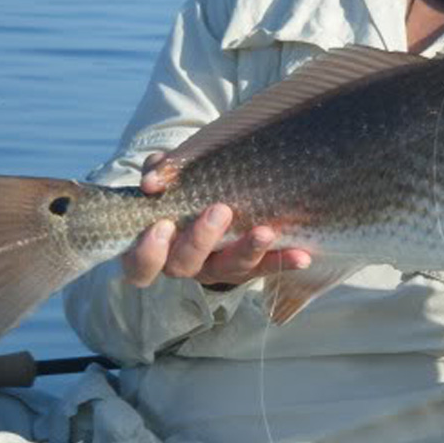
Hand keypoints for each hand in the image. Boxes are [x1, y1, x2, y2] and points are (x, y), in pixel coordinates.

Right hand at [121, 152, 310, 288]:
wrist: (214, 189)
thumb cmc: (184, 183)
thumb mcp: (170, 172)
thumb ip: (160, 172)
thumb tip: (152, 181)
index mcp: (155, 249)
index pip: (140, 266)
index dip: (148, 253)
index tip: (163, 226)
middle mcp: (184, 265)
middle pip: (185, 266)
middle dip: (201, 240)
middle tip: (220, 210)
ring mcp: (217, 268)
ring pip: (228, 270)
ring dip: (247, 251)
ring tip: (264, 231)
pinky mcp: (248, 266)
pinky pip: (265, 267)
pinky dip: (283, 261)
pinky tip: (303, 255)